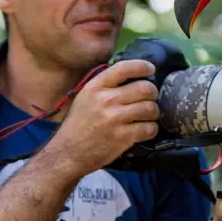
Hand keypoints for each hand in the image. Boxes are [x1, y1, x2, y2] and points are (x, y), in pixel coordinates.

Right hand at [47, 59, 160, 175]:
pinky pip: (149, 128)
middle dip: (153, 93)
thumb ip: (105, 86)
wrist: (68, 153)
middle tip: (151, 99)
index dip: (142, 66)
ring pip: (150, 108)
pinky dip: (152, 129)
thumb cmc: (78, 124)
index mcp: (95, 87)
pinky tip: (146, 130)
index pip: (124, 68)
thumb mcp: (85, 97)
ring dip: (154, 113)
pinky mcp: (123, 137)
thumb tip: (132, 77)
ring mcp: (115, 119)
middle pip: (144, 88)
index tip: (151, 69)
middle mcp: (106, 100)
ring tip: (148, 116)